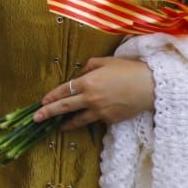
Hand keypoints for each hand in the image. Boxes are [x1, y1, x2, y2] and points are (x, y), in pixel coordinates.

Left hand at [35, 56, 153, 130]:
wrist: (151, 86)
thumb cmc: (129, 69)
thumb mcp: (107, 61)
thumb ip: (90, 66)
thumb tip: (81, 73)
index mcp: (88, 82)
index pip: (64, 90)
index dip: (52, 96)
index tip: (42, 101)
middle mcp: (90, 98)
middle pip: (65, 107)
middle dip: (48, 112)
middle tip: (36, 118)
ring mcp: (100, 112)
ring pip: (78, 119)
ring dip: (66, 123)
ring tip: (58, 126)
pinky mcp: (110, 120)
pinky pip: (96, 120)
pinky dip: (90, 119)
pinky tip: (86, 120)